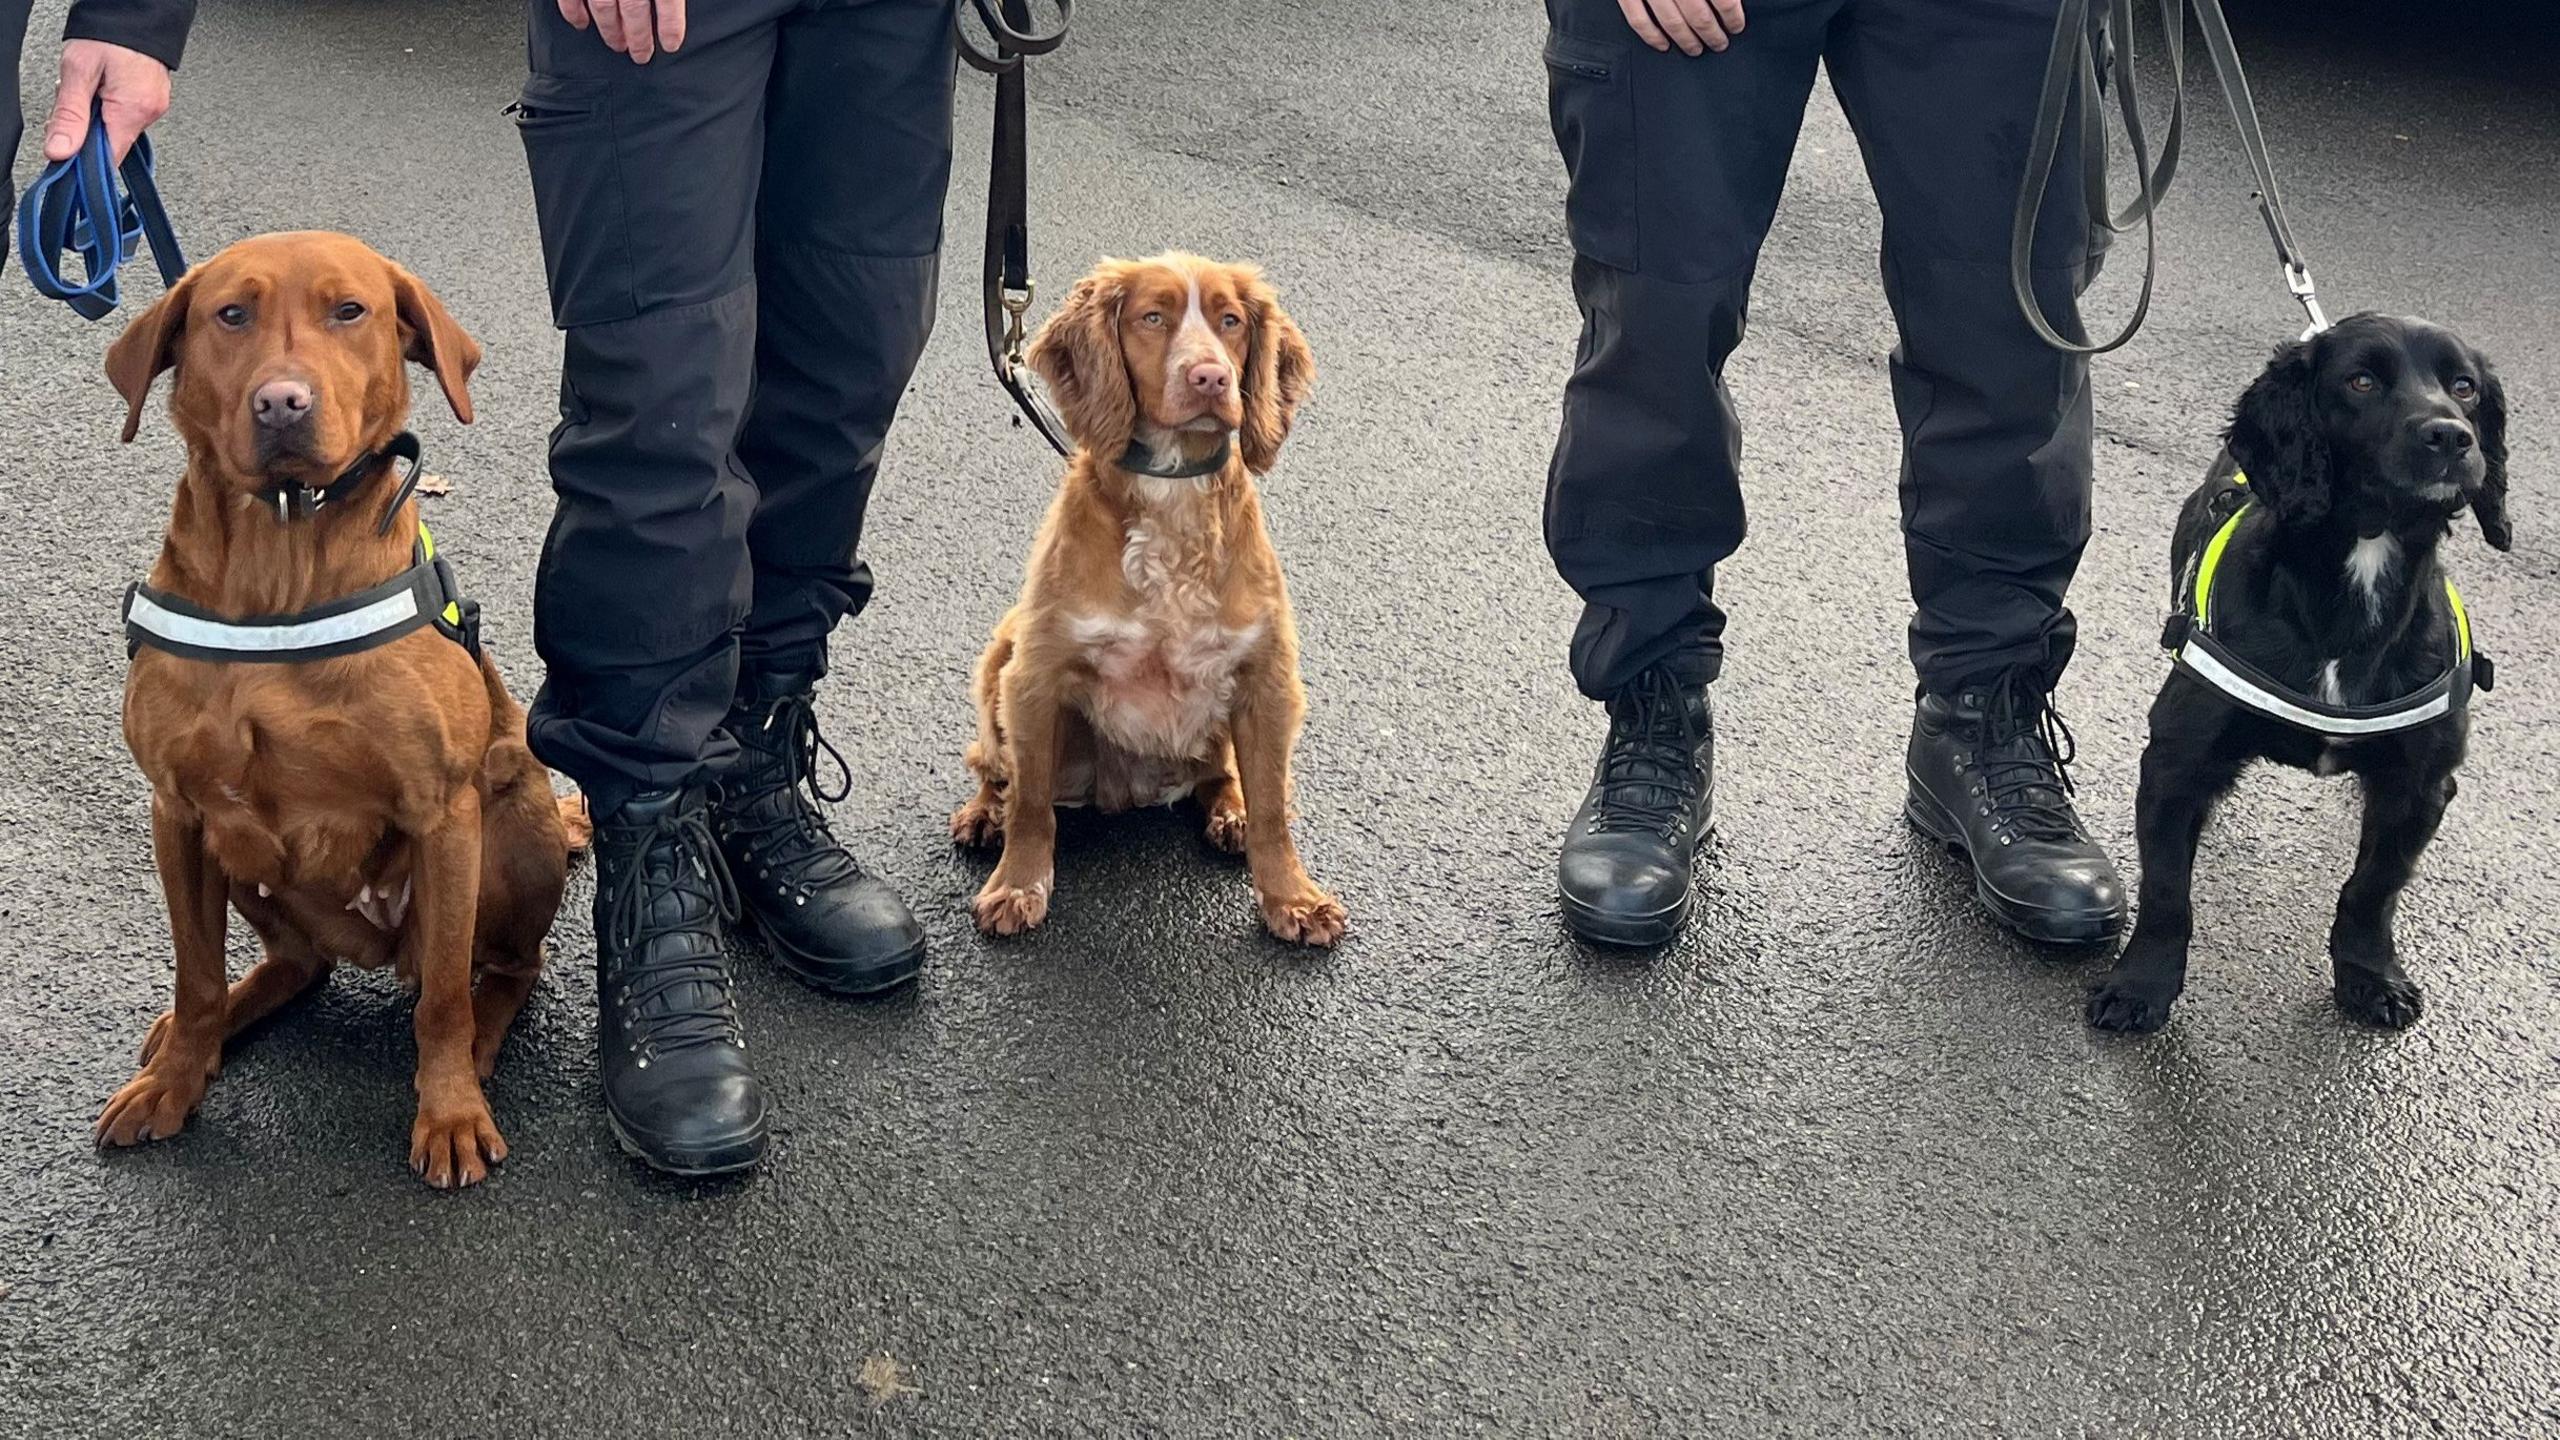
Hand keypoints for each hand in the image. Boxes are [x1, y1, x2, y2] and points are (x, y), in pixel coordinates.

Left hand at [43, 40, 170, 164]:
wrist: (136, 12)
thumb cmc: (109, 35)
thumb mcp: (78, 71)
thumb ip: (70, 115)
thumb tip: (61, 151)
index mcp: (131, 111)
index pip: (107, 159)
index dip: (84, 158)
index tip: (67, 144)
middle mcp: (149, 114)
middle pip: (109, 143)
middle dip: (85, 128)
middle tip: (75, 98)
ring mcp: (154, 108)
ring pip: (115, 128)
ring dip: (96, 114)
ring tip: (90, 85)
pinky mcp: (154, 100)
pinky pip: (126, 114)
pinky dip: (108, 105)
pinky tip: (103, 85)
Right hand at [558, 0, 687, 64]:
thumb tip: (671, 5)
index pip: (668, 3)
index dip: (670, 27)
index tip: (670, 44)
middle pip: (634, 9)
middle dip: (638, 36)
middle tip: (641, 54)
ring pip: (603, 6)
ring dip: (610, 29)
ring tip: (617, 44)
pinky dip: (573, 12)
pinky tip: (580, 23)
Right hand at [1617, 0, 1745, 54]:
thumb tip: (1732, 1)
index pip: (1724, 0)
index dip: (1733, 16)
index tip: (1736, 26)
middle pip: (1699, 16)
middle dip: (1713, 34)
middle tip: (1720, 43)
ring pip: (1671, 21)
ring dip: (1687, 40)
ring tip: (1697, 48)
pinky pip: (1638, 19)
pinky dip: (1651, 36)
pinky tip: (1663, 45)